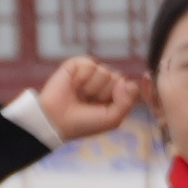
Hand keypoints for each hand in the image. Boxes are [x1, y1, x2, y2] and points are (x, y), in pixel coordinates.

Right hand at [26, 55, 144, 141]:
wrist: (57, 120)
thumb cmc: (84, 122)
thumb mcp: (112, 119)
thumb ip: (126, 102)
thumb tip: (125, 81)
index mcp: (114, 94)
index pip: (130, 87)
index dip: (120, 98)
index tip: (104, 109)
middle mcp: (104, 82)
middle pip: (118, 78)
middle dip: (104, 94)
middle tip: (89, 103)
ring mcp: (90, 73)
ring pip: (105, 71)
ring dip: (92, 88)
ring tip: (80, 95)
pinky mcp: (76, 65)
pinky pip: (90, 65)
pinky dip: (82, 78)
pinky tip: (74, 86)